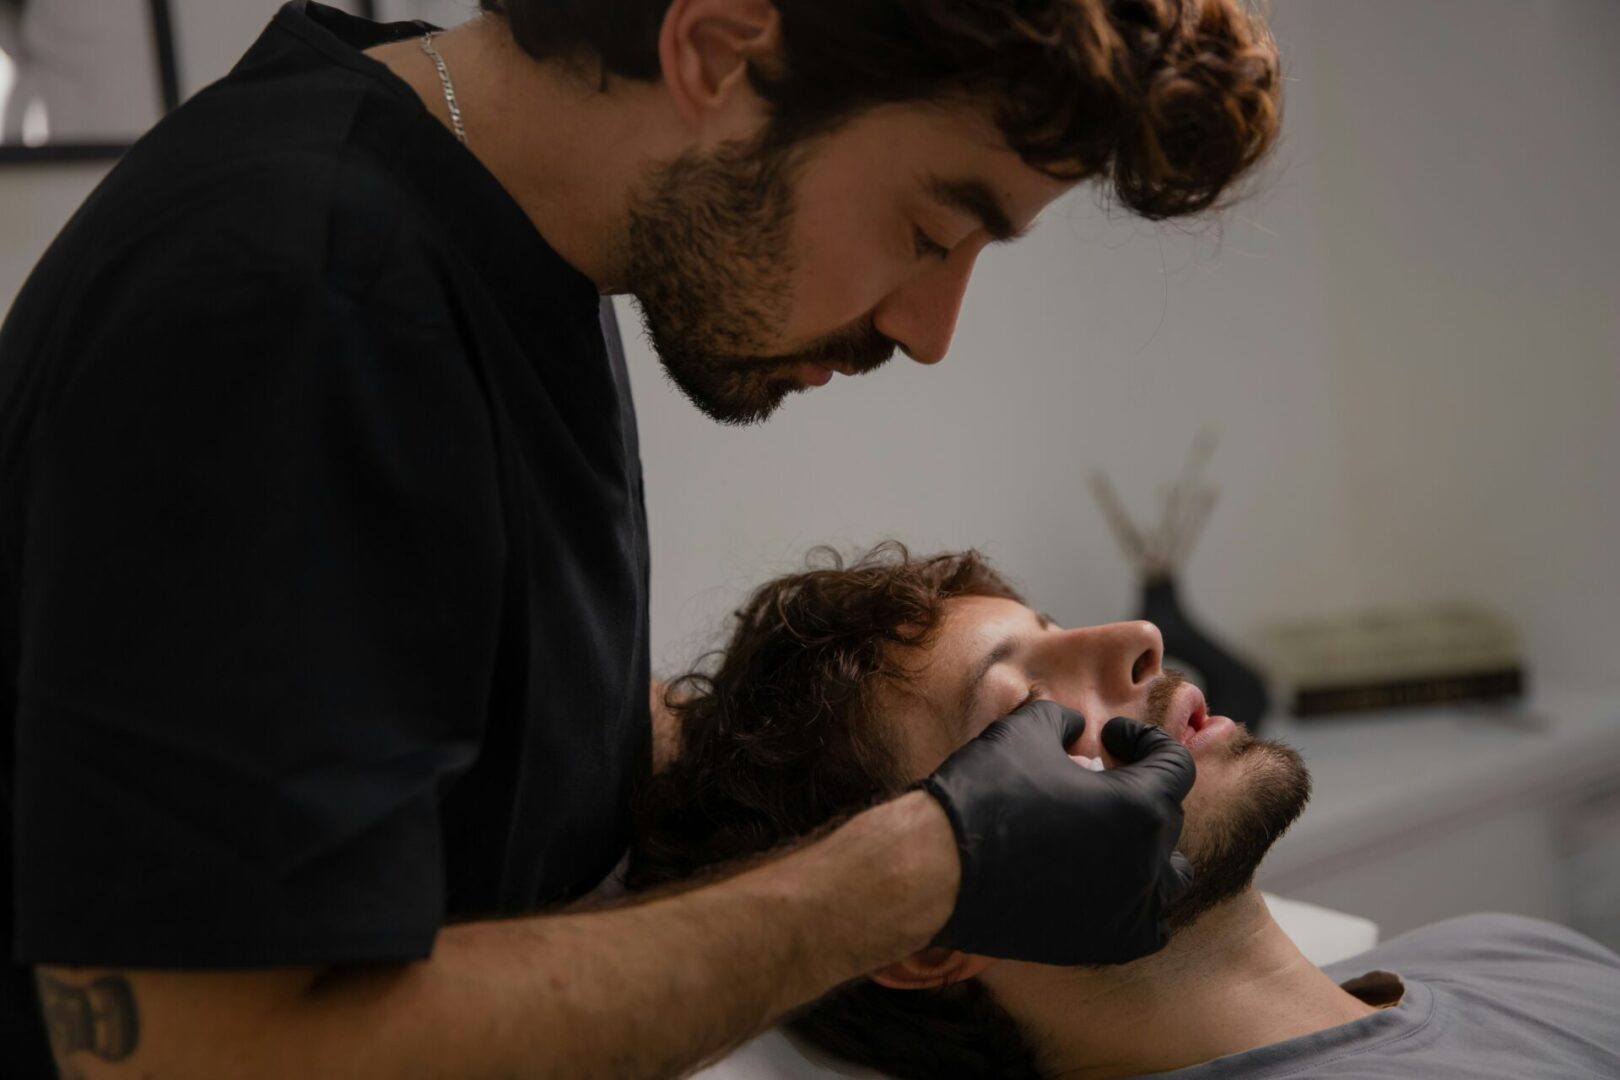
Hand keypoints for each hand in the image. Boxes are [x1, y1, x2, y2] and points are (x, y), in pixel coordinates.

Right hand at [917, 700, 1195, 964]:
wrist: (936, 869)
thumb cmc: (983, 793)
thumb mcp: (1026, 730)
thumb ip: (1065, 722)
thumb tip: (1078, 732)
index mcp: (1139, 807)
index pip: (1175, 765)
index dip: (1143, 741)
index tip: (1109, 737)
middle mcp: (1146, 863)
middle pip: (1168, 816)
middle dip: (1139, 788)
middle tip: (1095, 777)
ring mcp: (1127, 909)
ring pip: (1169, 875)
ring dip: (1149, 847)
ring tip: (1110, 830)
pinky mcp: (1102, 942)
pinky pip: (1148, 925)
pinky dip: (1138, 901)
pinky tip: (1106, 881)